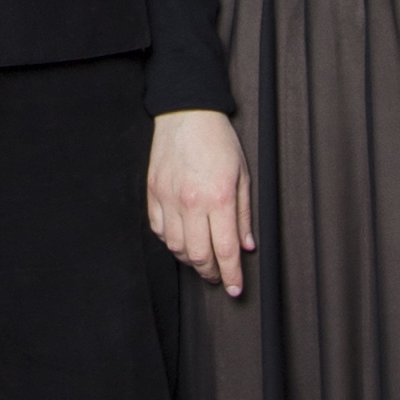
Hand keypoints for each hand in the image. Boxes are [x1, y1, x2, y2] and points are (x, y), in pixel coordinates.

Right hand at [147, 108, 252, 297]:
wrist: (187, 111)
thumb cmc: (218, 140)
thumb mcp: (242, 175)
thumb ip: (244, 214)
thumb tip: (246, 246)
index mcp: (219, 197)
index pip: (225, 250)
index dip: (231, 276)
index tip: (235, 288)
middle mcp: (192, 202)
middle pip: (198, 255)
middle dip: (210, 273)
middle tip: (217, 275)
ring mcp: (169, 197)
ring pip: (176, 247)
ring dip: (190, 259)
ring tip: (200, 257)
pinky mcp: (153, 192)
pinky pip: (159, 229)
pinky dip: (170, 241)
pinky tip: (181, 238)